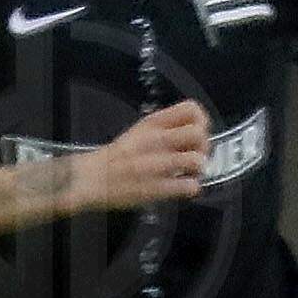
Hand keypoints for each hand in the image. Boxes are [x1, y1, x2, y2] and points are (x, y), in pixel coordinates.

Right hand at [92, 103, 209, 207]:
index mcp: (153, 123)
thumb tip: (194, 133)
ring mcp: (158, 164)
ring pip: (198, 160)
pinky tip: (181, 187)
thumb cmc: (119, 157)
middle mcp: (157, 140)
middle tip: (195, 156)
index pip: (192, 109)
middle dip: (204, 147)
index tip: (196, 134)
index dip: (201, 122)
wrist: (93, 179)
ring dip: (199, 169)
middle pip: (199, 134)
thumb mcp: (140, 131)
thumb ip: (166, 128)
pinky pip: (190, 186)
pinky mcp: (158, 188)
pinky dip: (191, 188)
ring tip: (189, 173)